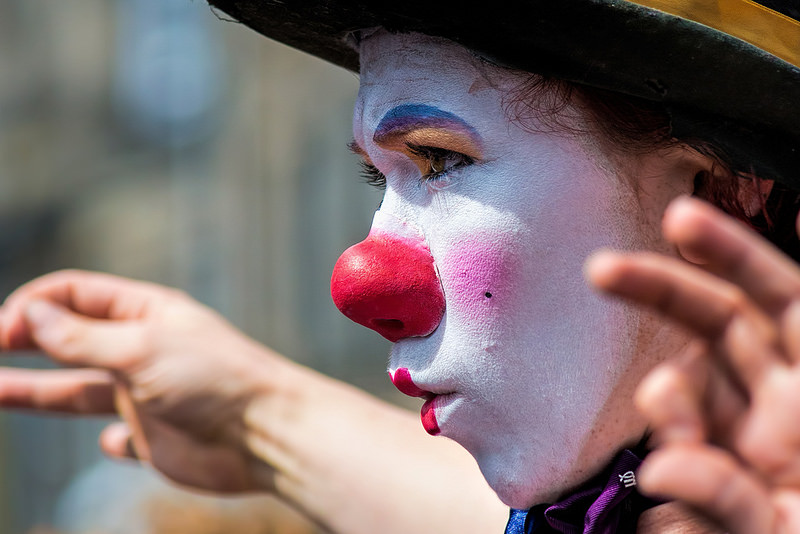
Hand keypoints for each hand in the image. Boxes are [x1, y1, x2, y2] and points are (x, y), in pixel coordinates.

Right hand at [0, 270, 285, 492]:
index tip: (0, 331)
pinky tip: (111, 442)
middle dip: (23, 343)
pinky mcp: (156, 437)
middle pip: (69, 341)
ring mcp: (147, 394)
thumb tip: (32, 314)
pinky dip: (111, 440)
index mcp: (146, 313)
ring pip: (80, 391)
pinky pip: (122, 436)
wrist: (267, 434)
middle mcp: (143, 350)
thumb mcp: (141, 348)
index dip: (33, 307)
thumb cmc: (215, 379)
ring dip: (37, 392)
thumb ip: (83, 337)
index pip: (76, 296)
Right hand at [586, 196, 799, 532]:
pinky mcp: (692, 470)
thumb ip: (730, 497)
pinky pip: (664, 442)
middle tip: (600, 270)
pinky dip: (662, 459)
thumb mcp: (786, 533)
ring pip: (680, 385)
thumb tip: (662, 466)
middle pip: (718, 320)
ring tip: (675, 452)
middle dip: (658, 287)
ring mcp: (731, 438)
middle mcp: (777, 409)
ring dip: (666, 402)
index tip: (678, 219)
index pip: (784, 301)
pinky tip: (667, 483)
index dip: (736, 253)